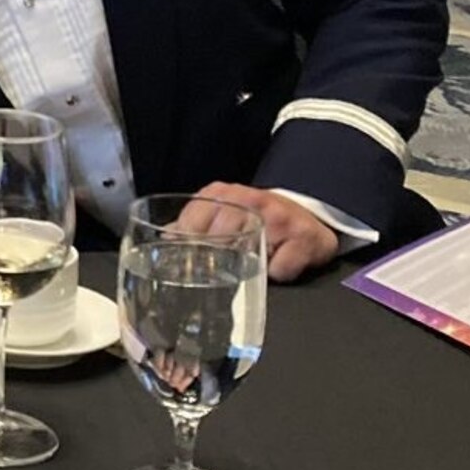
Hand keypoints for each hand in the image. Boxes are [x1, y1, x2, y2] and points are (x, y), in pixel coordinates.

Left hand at [176, 181, 340, 280]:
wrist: (305, 218)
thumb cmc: (255, 219)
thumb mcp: (221, 214)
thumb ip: (194, 225)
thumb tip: (164, 240)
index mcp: (221, 193)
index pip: (193, 219)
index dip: (185, 244)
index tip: (183, 262)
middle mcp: (249, 198)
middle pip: (218, 237)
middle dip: (213, 259)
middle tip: (216, 272)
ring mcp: (278, 216)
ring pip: (247, 251)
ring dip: (245, 267)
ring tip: (248, 266)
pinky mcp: (302, 237)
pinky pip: (279, 269)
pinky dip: (275, 275)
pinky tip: (276, 268)